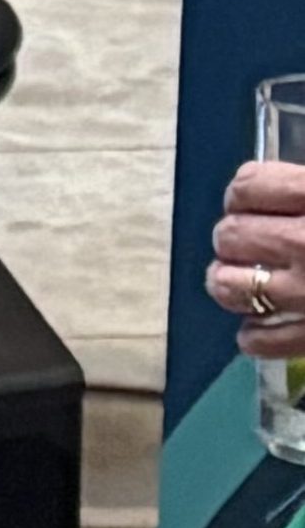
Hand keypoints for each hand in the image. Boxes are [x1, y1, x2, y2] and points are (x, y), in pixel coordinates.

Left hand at [210, 162, 304, 357]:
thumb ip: (304, 190)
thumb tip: (266, 190)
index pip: (249, 186)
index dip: (242, 193)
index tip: (247, 200)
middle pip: (232, 234)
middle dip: (234, 238)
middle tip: (249, 242)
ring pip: (231, 286)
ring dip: (230, 284)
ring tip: (242, 282)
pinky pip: (265, 341)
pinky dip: (255, 338)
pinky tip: (258, 330)